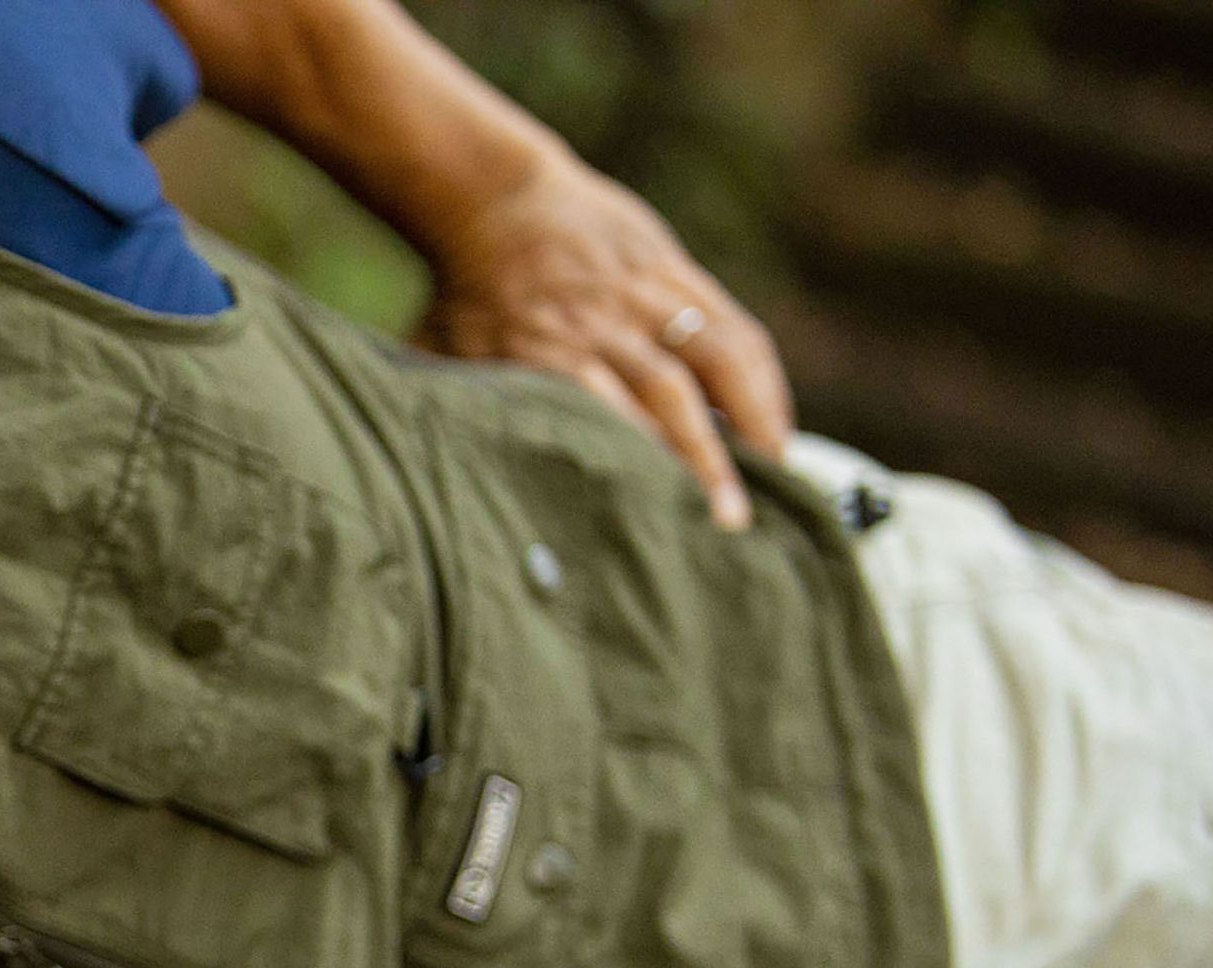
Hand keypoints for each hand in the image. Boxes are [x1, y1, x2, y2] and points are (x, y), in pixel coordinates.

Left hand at [414, 154, 794, 528]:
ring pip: (715, 355)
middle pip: (666, 394)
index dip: (638, 466)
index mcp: (542, 351)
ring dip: (751, 416)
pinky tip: (775, 425)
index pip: (601, 415)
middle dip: (703, 459)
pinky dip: (761, 377)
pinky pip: (732, 325)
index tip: (661, 521)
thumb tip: (435, 481)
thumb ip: (449, 412)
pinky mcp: (675, 272)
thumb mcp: (439, 355)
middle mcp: (601, 324)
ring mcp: (644, 294)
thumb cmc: (462, 295)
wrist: (491, 199)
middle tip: (729, 523)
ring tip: (777, 475)